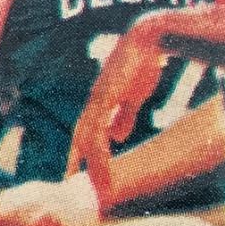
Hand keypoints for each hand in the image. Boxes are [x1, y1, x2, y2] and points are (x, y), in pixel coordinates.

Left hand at [67, 21, 165, 201]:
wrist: (148, 39)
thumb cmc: (142, 63)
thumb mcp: (133, 95)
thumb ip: (123, 115)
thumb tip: (116, 137)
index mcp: (99, 102)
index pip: (84, 132)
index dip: (79, 152)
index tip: (76, 172)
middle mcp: (94, 101)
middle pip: (81, 139)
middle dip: (79, 164)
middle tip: (76, 186)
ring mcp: (99, 98)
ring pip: (89, 138)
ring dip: (95, 164)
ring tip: (101, 185)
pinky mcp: (107, 95)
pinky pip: (101, 128)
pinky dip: (102, 149)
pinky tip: (104, 162)